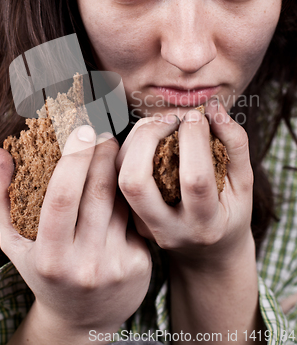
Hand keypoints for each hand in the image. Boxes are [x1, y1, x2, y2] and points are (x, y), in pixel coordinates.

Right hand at [0, 126, 151, 341]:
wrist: (84, 320)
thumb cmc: (44, 273)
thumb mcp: (16, 243)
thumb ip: (2, 198)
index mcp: (49, 256)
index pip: (62, 197)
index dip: (73, 159)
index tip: (81, 129)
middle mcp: (84, 263)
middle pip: (98, 191)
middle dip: (103, 152)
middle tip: (102, 132)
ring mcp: (115, 264)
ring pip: (122, 200)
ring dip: (118, 167)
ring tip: (112, 149)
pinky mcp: (140, 263)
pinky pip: (136, 215)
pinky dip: (130, 193)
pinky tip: (126, 181)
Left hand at [116, 100, 253, 264]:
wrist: (207, 254)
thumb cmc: (230, 214)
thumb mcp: (244, 184)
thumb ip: (236, 145)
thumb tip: (213, 108)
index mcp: (205, 224)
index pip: (194, 180)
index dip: (194, 140)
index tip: (197, 115)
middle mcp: (167, 229)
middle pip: (135, 180)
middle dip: (148, 137)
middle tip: (171, 118)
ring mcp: (143, 226)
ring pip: (119, 174)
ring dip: (136, 138)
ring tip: (163, 123)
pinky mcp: (129, 217)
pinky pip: (117, 174)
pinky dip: (131, 146)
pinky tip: (153, 136)